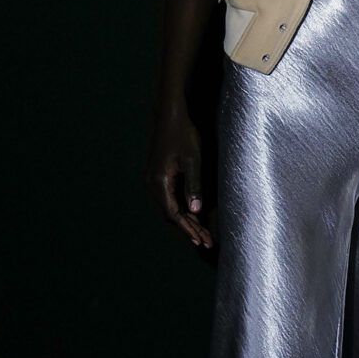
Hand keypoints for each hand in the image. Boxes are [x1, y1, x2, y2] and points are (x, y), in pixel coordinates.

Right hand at [147, 111, 211, 247]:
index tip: (202, 240)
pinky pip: (169, 198)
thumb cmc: (183, 135)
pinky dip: (182, 209)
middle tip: (206, 242)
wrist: (169, 116)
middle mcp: (152, 184)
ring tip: (202, 234)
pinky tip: (194, 215)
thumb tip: (195, 211)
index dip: (189, 229)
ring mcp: (153, 180)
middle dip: (189, 229)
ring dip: (186, 221)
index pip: (174, 214)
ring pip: (169, 207)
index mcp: (159, 182)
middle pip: (170, 214)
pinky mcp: (158, 176)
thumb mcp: (192, 160)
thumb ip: (194, 186)